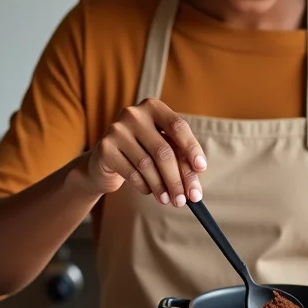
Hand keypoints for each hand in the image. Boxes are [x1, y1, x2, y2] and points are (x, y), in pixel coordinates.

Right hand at [86, 98, 206, 205]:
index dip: (191, 148)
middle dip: (177, 179)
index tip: (201, 169)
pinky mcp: (105, 148)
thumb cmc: (142, 152)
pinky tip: (149, 191)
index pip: (178, 126)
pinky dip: (144, 186)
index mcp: (154, 107)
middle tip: (184, 200)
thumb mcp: (163, 150)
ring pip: (147, 164)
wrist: (106, 160)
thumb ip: (181, 162)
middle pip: (163, 150)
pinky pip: (131, 173)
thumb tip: (194, 190)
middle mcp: (134, 114)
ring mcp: (117, 129)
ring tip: (169, 200)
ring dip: (162, 187)